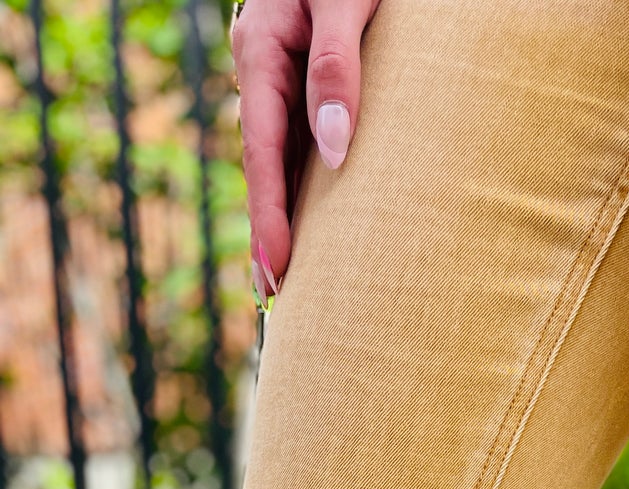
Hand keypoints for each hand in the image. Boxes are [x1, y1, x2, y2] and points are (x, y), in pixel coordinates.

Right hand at [231, 0, 382, 299]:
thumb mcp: (346, 4)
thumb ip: (338, 69)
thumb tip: (336, 153)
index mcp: (263, 53)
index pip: (262, 153)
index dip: (268, 217)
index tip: (279, 272)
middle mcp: (264, 70)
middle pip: (265, 166)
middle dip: (270, 232)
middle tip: (278, 300)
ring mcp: (282, 75)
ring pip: (281, 158)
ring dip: (285, 215)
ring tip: (291, 277)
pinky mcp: (305, 76)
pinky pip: (298, 142)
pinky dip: (302, 185)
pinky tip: (313, 220)